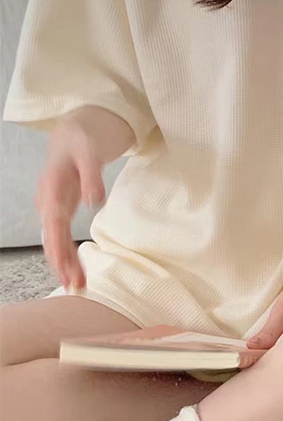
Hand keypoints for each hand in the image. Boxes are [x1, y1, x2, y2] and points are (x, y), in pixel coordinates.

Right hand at [37, 118, 105, 291]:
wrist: (72, 135)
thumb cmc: (81, 141)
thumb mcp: (89, 151)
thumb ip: (92, 175)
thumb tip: (96, 202)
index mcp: (52, 187)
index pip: (54, 221)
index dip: (59, 245)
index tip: (66, 266)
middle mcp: (48, 201)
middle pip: (52, 236)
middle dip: (61, 262)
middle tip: (74, 285)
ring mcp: (52, 207)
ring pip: (55, 239)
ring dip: (63, 263)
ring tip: (75, 285)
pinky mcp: (60, 211)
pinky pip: (60, 236)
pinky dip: (66, 254)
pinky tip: (72, 271)